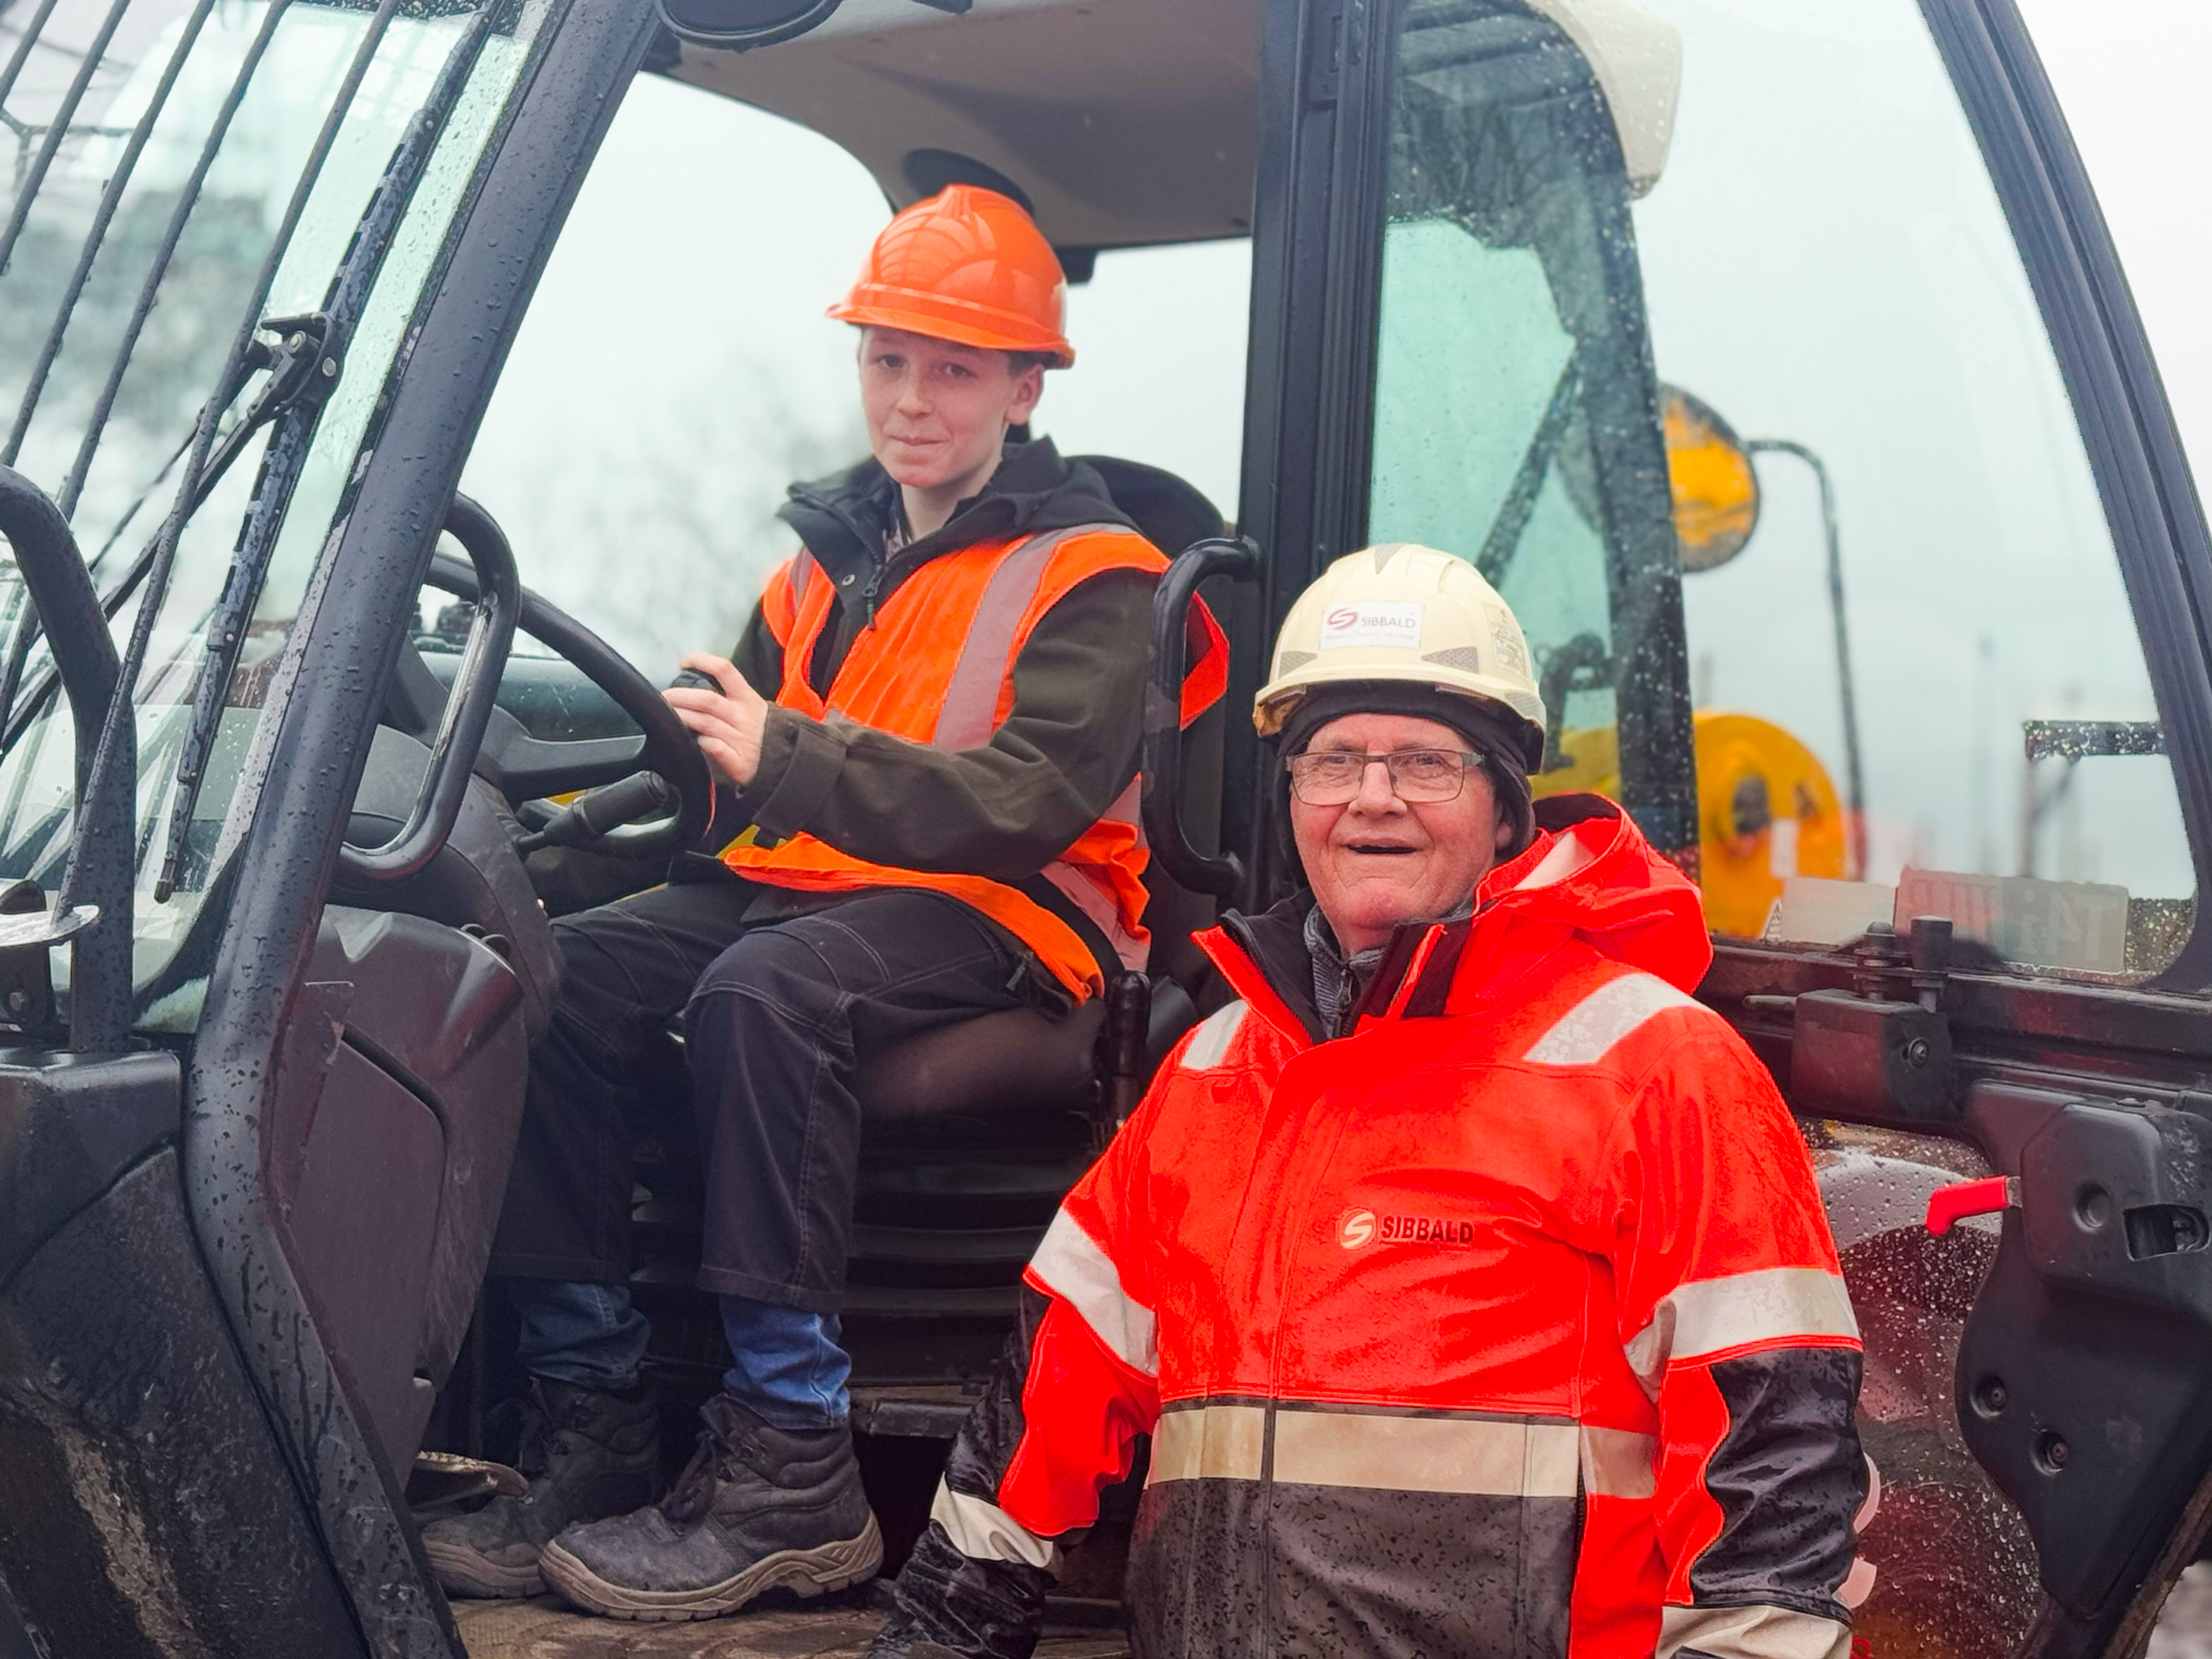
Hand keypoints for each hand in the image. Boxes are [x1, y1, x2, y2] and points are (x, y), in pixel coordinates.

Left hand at [663, 653, 768, 788]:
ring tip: (668, 716)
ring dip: (683, 717)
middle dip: (681, 696)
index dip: (702, 662)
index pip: (725, 671)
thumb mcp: (752, 709)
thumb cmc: (761, 734)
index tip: (684, 662)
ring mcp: (742, 740)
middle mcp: (744, 717)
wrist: (787, 763)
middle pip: (708, 700)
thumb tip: (694, 687)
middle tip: (664, 697)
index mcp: (748, 699)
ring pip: (706, 723)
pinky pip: (717, 749)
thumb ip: (728, 699)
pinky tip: (695, 741)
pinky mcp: (740, 762)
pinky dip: (704, 743)